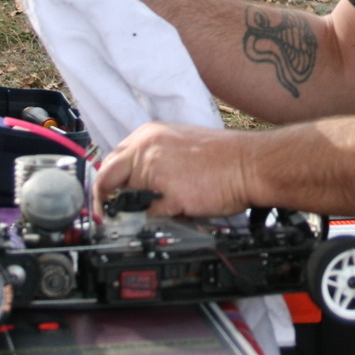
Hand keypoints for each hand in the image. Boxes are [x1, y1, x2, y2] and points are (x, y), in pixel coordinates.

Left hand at [93, 122, 254, 219]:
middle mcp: (148, 148)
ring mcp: (156, 171)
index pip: (111, 160)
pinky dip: (157, 220)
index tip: (105, 199)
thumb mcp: (179, 146)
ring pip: (127, 199)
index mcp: (149, 135)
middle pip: (108, 178)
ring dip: (136, 210)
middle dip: (104, 200)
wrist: (251, 165)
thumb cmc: (224, 157)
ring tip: (156, 212)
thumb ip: (153, 159)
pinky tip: (175, 214)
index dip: (105, 184)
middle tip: (107, 216)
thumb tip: (133, 183)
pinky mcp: (169, 195)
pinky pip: (150, 215)